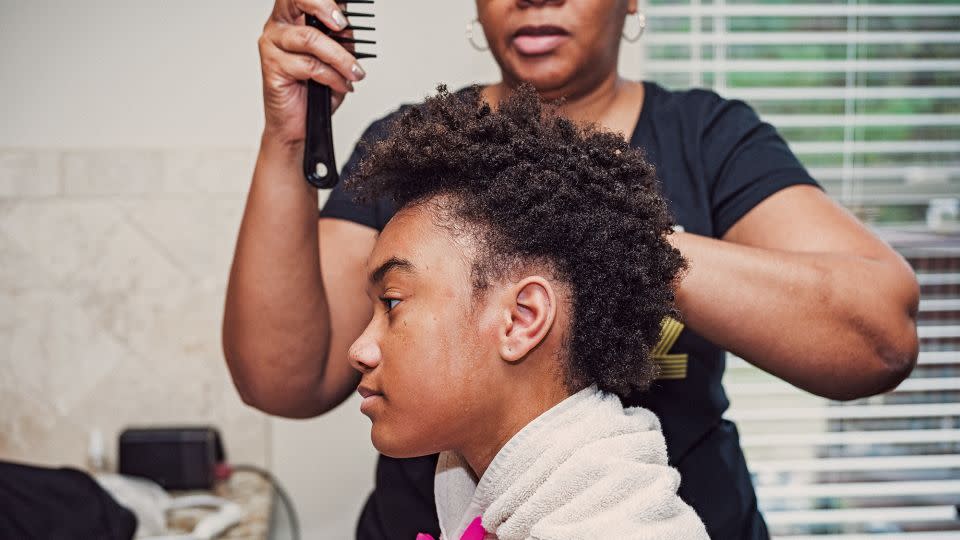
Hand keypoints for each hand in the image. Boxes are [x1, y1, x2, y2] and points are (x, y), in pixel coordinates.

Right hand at [258, 0, 366, 145]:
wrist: (298, 125)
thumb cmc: (313, 92)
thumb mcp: (335, 61)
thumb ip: (341, 40)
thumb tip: (349, 28)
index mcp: (292, 18)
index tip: (344, 13)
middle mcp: (279, 27)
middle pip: (297, 1)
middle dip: (323, 7)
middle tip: (343, 25)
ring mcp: (272, 45)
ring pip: (310, 39)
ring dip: (340, 57)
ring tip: (354, 72)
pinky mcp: (272, 66)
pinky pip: (309, 65)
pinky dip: (332, 77)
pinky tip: (342, 85)